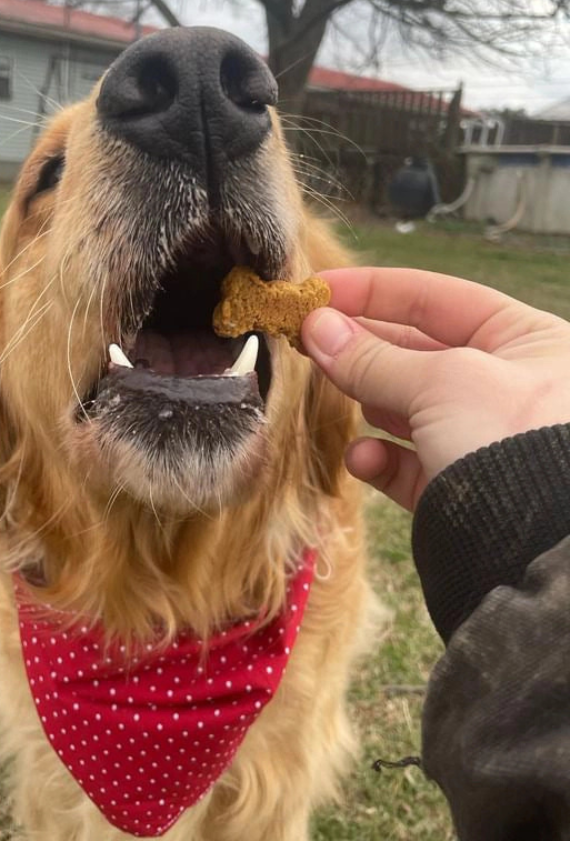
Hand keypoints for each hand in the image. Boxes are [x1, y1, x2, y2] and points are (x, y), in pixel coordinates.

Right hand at [300, 267, 569, 511]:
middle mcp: (510, 385)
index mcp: (527, 340)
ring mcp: (485, 438)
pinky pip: (409, 462)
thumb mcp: (441, 383)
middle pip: (417, 351)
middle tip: (307, 341)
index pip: (436, 297)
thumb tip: (315, 326)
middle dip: (361, 349)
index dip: (373, 291)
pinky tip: (362, 459)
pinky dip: (381, 459)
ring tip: (336, 394)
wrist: (541, 558)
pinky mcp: (463, 488)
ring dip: (369, 403)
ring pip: (407, 407)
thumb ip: (372, 356)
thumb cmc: (514, 446)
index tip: (316, 290)